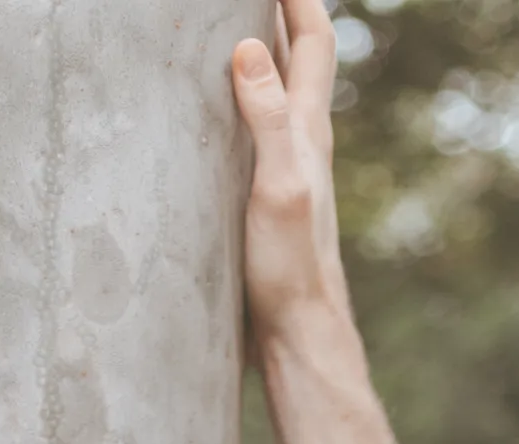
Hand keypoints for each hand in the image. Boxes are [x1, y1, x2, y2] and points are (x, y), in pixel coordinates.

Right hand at [232, 0, 351, 351]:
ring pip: (271, 94)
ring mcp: (284, 170)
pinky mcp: (264, 198)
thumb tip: (251, 48)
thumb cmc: (290, 269)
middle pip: (294, 58)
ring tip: (212, 27)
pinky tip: (203, 112)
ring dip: (251, 55)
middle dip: (271, 13)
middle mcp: (302, 143)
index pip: (315, 41)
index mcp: (309, 131)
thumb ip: (270, 119)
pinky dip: (232, 104)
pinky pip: (250, 132)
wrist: (298, 336)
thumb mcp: (279, 189)